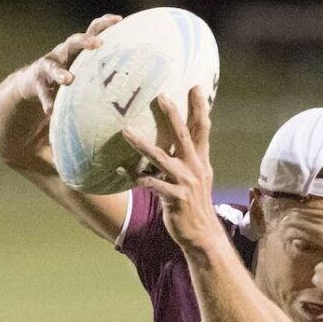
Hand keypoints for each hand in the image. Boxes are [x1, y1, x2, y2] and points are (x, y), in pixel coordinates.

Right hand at [25, 14, 123, 111]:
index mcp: (79, 50)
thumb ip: (103, 68)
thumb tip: (135, 76)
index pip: (92, 31)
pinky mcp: (37, 83)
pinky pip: (43, 92)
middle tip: (98, 43)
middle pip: (73, 42)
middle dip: (85, 41)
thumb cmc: (69, 75)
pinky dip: (47, 101)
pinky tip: (51, 110)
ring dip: (60, 73)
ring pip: (53, 66)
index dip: (105, 23)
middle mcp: (63, 53)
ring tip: (68, 80)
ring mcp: (48, 66)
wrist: (33, 82)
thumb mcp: (84, 67)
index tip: (119, 19)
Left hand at [118, 87, 220, 252]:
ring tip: (126, 132)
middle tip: (161, 95)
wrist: (202, 235)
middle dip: (173, 115)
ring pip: (161, 158)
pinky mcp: (175, 198)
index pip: (202, 129)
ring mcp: (186, 183)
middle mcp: (195, 168)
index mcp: (201, 160)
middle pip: (184, 135)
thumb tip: (174, 141)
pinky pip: (151, 184)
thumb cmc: (193, 204)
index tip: (195, 86)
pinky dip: (136, 176)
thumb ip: (188, 158)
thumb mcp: (197, 177)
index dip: (200, 108)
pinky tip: (120, 169)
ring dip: (142, 144)